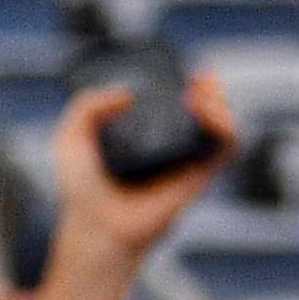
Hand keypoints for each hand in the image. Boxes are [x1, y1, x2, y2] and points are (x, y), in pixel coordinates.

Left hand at [41, 75, 232, 274]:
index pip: (175, 102)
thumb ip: (87, 104)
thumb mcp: (71, 137)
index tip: (185, 72)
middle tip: (199, 80)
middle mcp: (169, 147)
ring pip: (222, 124)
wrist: (95, 227)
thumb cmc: (81, 191)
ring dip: (221, 103)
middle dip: (211, 88)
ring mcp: (186, 161)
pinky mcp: (199, 177)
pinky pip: (227, 147)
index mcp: (144, 135)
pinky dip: (226, 126)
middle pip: (206, 109)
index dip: (186, 83)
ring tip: (201, 97)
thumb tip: (127, 95)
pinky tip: (207, 115)